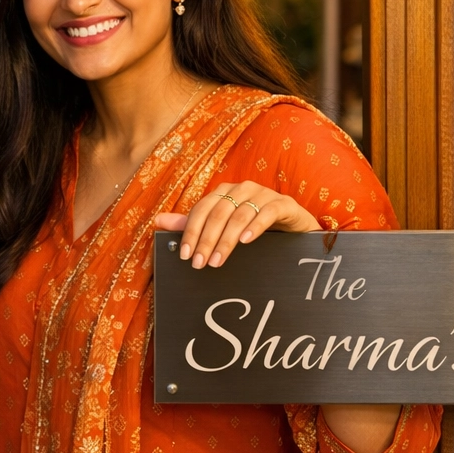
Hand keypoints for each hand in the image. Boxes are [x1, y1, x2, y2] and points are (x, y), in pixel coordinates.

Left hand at [155, 182, 317, 268]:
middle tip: (201, 263)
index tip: (185, 254)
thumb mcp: (223, 227)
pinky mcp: (284, 203)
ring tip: (219, 260)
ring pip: (240, 214)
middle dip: (207, 240)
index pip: (202, 209)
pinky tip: (246, 241)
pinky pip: (267, 212)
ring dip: (227, 239)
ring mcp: (264, 194)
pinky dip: (255, 226)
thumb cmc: (255, 228)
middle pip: (219, 212)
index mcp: (225, 192)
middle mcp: (242, 189)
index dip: (191, 231)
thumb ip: (193, 224)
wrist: (295, 230)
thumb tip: (158, 221)